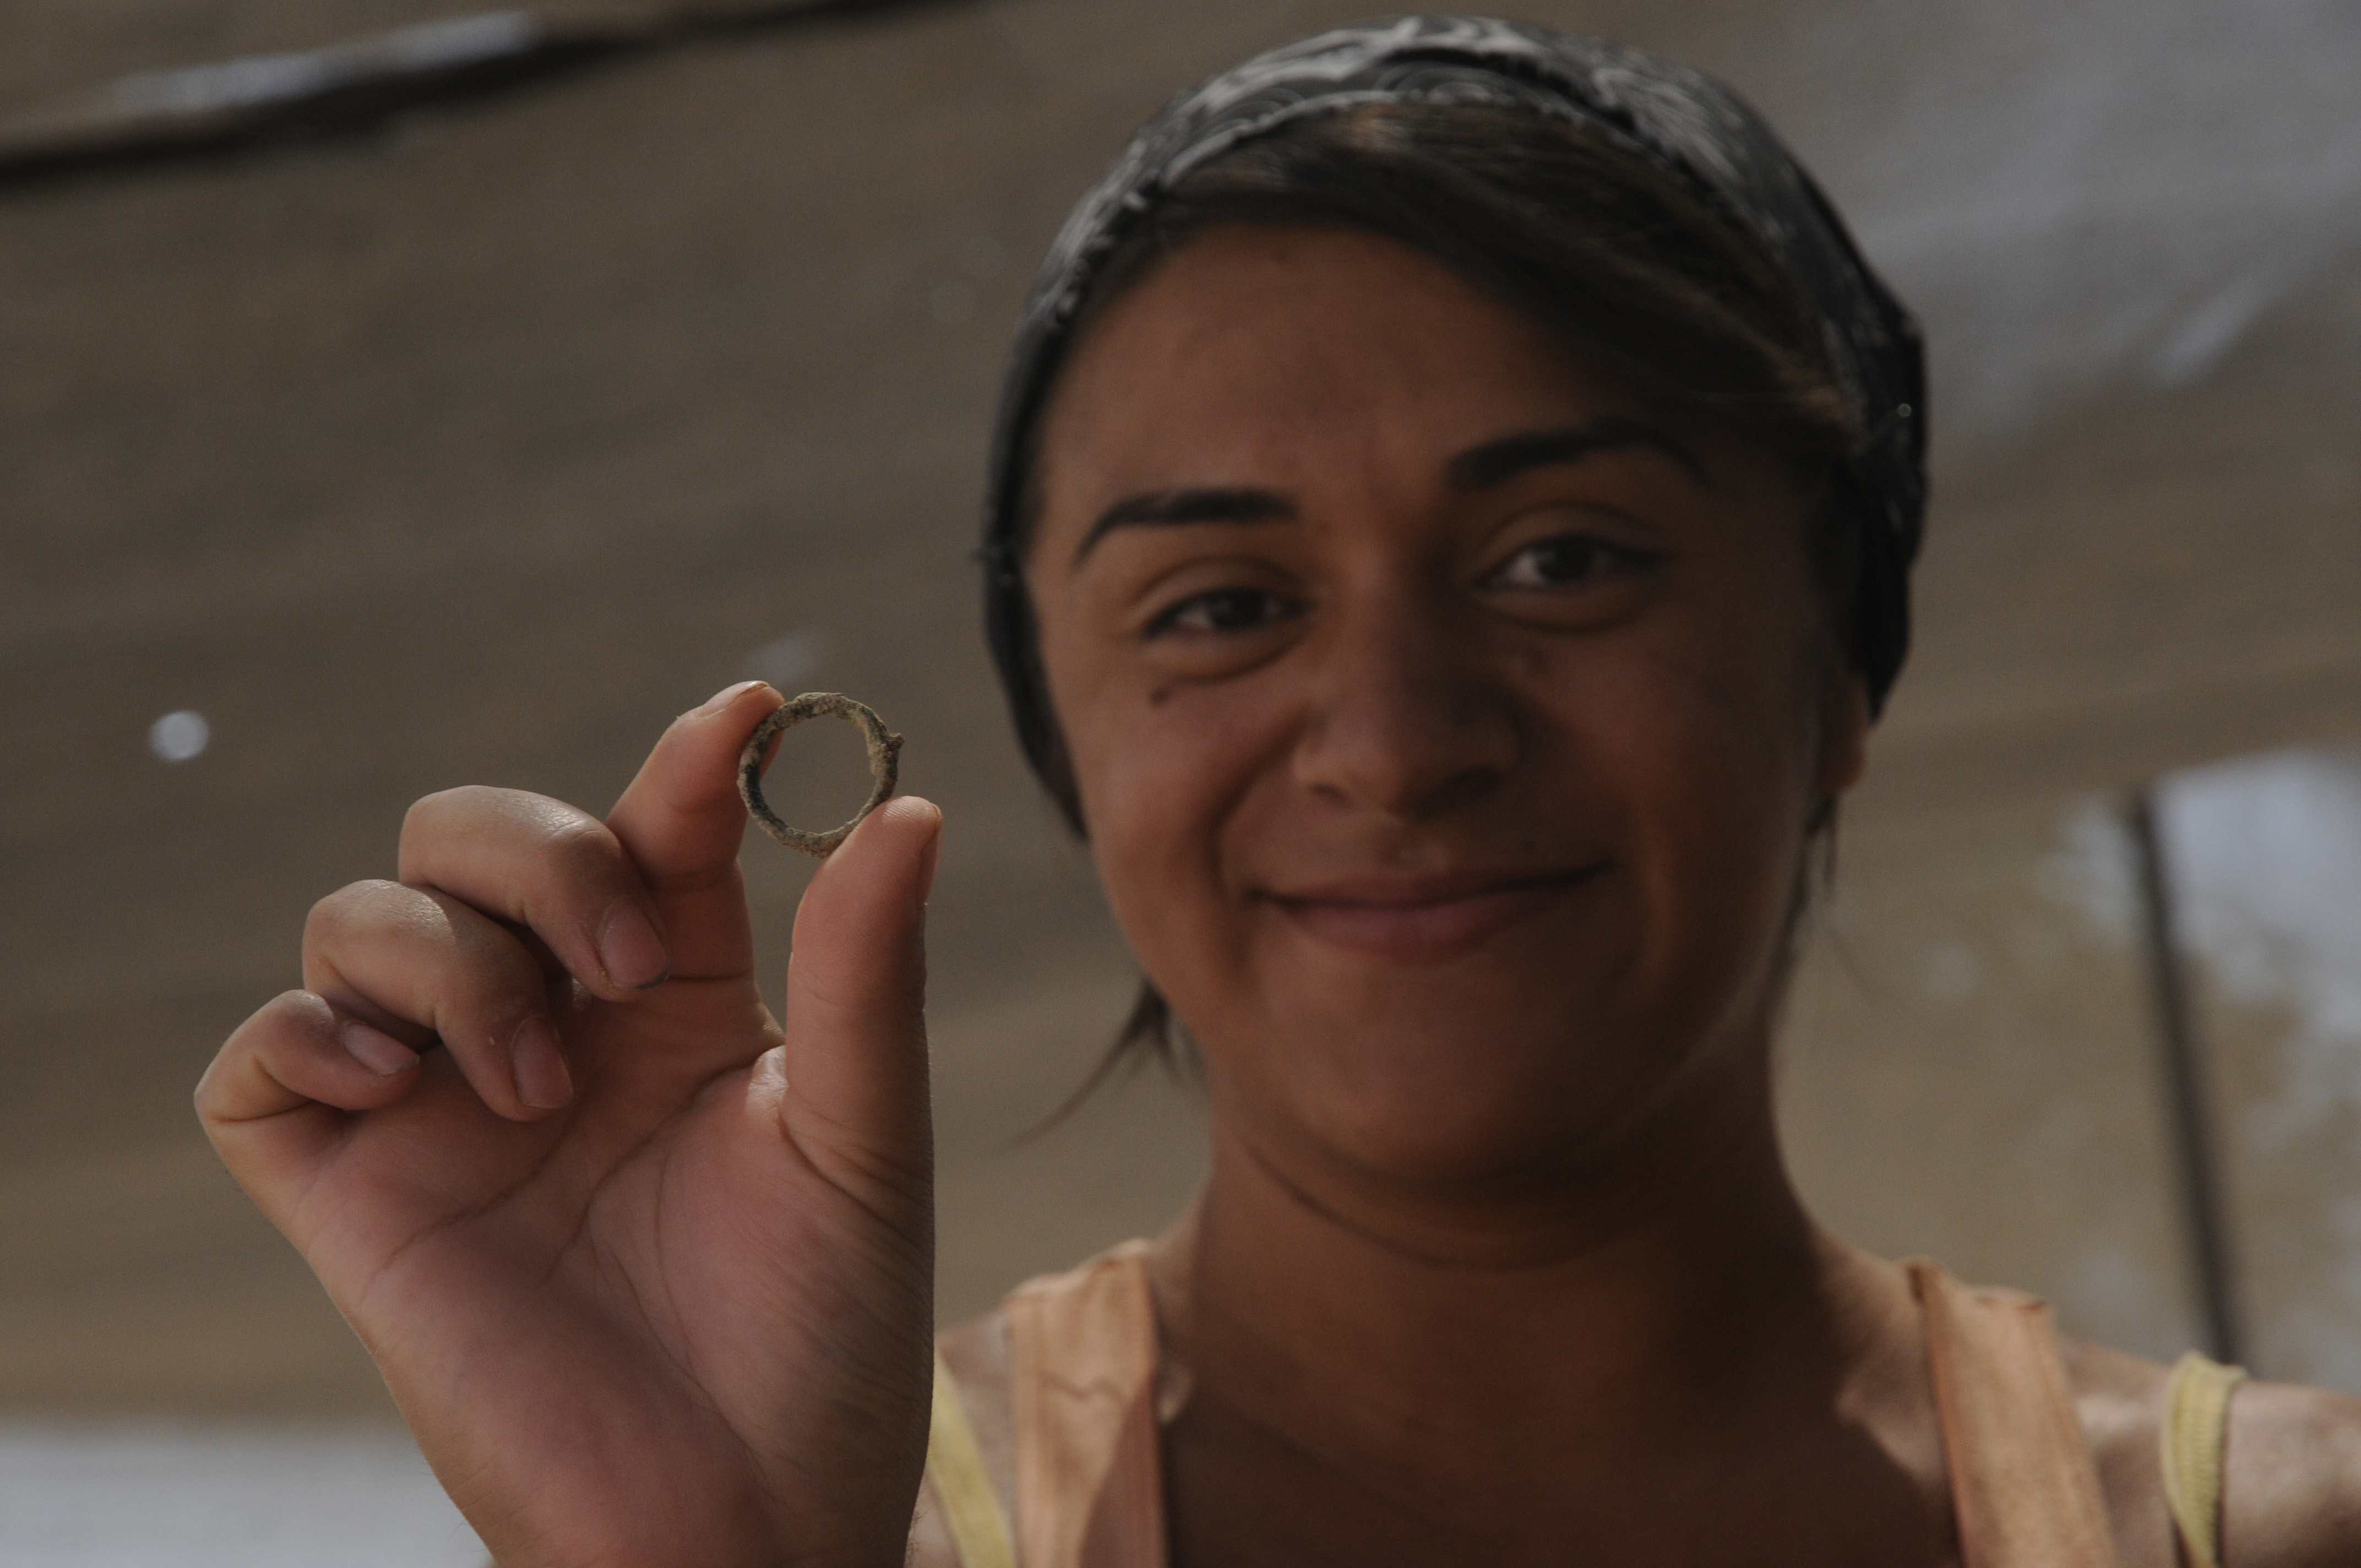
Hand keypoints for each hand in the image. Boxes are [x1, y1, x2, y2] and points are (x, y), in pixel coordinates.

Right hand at [197, 681, 938, 1567]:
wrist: (750, 1515)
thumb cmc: (825, 1337)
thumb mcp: (863, 1139)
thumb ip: (868, 973)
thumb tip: (909, 804)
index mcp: (681, 1001)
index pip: (651, 829)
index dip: (685, 762)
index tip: (748, 718)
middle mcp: (555, 1028)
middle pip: (471, 832)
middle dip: (544, 852)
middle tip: (638, 963)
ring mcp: (444, 1106)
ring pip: (363, 915)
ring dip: (453, 959)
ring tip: (545, 1090)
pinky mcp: (353, 1196)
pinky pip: (261, 1060)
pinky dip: (304, 1032)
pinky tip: (395, 1081)